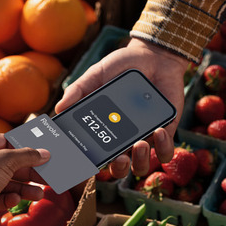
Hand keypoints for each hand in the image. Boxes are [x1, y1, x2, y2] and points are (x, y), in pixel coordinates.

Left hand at [0, 133, 48, 212]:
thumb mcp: (5, 161)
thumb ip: (27, 156)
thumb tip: (44, 153)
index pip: (6, 142)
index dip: (25, 148)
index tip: (43, 153)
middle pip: (9, 164)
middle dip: (29, 172)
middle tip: (47, 177)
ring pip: (6, 183)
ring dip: (23, 189)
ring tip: (39, 194)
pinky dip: (9, 199)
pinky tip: (15, 201)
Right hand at [55, 37, 191, 177]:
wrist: (153, 56)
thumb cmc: (121, 68)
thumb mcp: (96, 75)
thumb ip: (79, 90)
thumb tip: (59, 108)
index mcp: (104, 130)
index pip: (95, 155)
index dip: (89, 164)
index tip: (86, 161)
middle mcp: (123, 139)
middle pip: (119, 168)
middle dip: (118, 168)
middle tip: (119, 157)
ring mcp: (145, 138)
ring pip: (141, 166)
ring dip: (140, 161)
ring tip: (139, 144)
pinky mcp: (166, 132)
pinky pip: (165, 151)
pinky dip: (163, 147)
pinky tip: (158, 131)